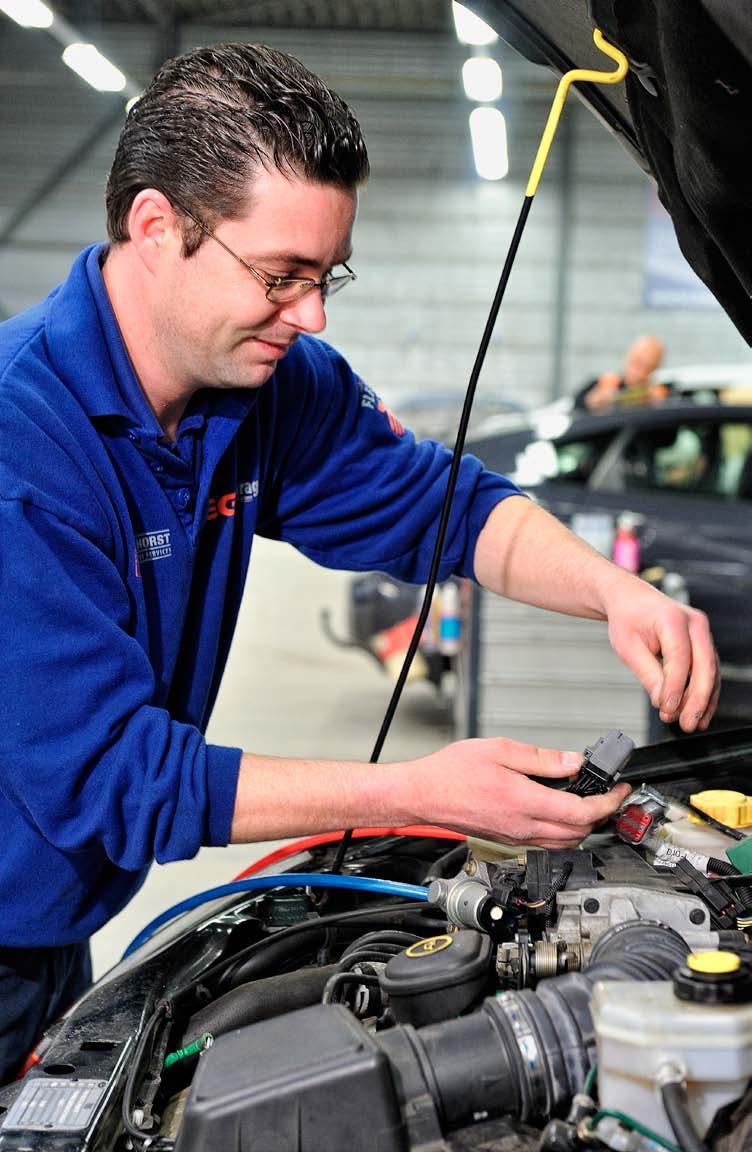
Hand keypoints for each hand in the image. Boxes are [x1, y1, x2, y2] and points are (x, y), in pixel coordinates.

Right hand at [408, 737, 630, 848]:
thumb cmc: (451, 772)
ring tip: (590, 802)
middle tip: (610, 794)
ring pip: (565, 842)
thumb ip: (542, 758)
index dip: (609, 802)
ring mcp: (516, 838)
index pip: (582, 812)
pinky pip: (547, 843)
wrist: (423, 795)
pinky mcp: (508, 840)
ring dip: (584, 826)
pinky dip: (564, 831)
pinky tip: (560, 812)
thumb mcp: (500, 750)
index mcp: (525, 803)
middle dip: (602, 815)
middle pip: (579, 832)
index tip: (620, 790)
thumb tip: (574, 762)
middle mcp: (523, 827)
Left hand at [602, 574, 719, 730]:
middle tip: (686, 724)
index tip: (667, 710)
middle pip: (704, 666)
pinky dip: (704, 692)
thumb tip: (661, 701)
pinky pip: (708, 670)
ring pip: (710, 671)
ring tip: (692, 723)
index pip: (679, 659)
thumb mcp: (628, 647)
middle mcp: (695, 623)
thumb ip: (647, 673)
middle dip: (697, 699)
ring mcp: (702, 632)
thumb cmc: (627, 618)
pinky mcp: (702, 642)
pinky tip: (699, 712)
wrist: (631, 600)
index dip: (675, 688)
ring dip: (704, 700)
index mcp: (672, 618)